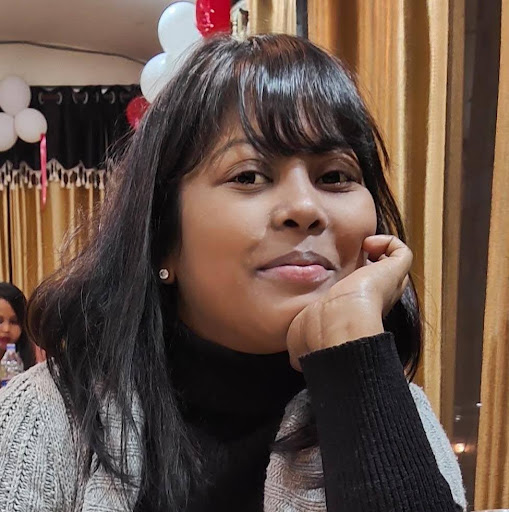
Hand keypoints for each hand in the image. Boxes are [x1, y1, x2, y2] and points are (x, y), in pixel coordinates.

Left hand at [287, 235, 411, 370]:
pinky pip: (402, 252)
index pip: (358, 299)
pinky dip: (387, 242)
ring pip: (395, 266)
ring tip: (362, 248)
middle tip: (350, 257)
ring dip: (379, 250)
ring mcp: (388, 286)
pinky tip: (367, 245)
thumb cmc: (317, 335)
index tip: (334, 276)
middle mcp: (375, 301)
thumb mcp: (302, 336)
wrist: (336, 326)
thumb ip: (299, 340)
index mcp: (355, 315)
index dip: (349, 285)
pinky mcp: (395, 272)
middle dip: (366, 264)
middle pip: (380, 281)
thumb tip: (295, 359)